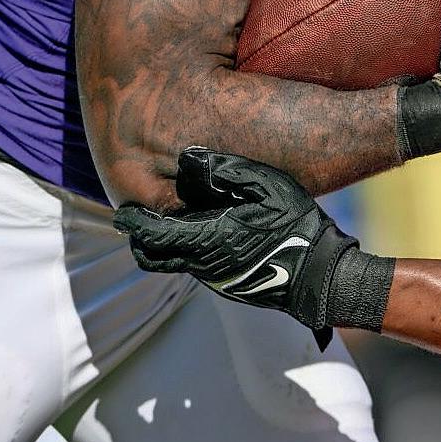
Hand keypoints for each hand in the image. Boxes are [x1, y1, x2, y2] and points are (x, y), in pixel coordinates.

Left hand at [113, 148, 391, 339]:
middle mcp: (203, 264)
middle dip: (139, 238)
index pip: (153, 235)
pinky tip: (200, 233)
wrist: (317, 274)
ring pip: (171, 264)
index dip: (133, 222)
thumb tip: (190, 156)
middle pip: (152, 257)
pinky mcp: (225, 285)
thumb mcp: (268, 186)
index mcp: (208, 239)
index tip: (123, 211)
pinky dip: (183, 251)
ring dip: (162, 244)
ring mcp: (214, 278)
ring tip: (166, 222)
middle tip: (136, 219)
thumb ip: (227, 170)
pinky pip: (192, 268)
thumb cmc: (296, 225)